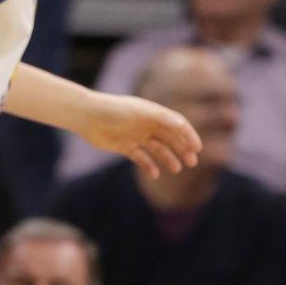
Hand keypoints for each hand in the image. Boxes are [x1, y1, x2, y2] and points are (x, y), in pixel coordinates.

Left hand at [79, 93, 201, 178]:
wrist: (88, 116)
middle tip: (192, 162)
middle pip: (170, 137)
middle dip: (182, 149)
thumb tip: (181, 125)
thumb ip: (161, 119)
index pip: (177, 124)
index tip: (197, 148)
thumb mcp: (139, 113)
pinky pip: (140, 157)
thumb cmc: (115, 110)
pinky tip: (155, 175)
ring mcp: (136, 135)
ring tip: (177, 170)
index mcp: (154, 113)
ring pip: (157, 149)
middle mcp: (147, 124)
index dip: (189, 135)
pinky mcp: (124, 146)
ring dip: (168, 158)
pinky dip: (148, 166)